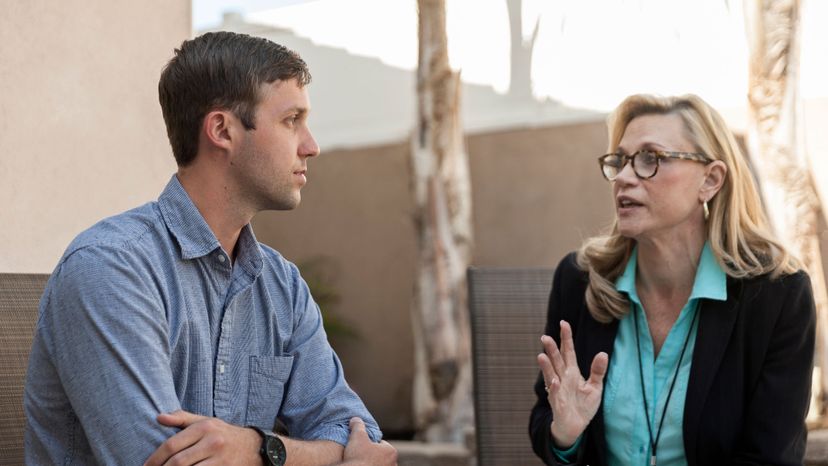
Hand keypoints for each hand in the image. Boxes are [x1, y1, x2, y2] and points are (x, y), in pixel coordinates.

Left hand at [143, 410, 261, 465]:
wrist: (255, 447)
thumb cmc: (224, 434)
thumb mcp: (206, 421)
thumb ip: (182, 419)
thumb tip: (158, 417)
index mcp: (204, 427)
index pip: (172, 444)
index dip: (155, 458)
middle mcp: (213, 441)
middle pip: (178, 462)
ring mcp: (220, 458)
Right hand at [340, 417, 396, 465]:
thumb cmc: (358, 457)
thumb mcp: (357, 436)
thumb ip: (358, 425)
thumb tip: (355, 419)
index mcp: (391, 451)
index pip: (380, 444)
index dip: (369, 443)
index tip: (362, 446)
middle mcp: (393, 464)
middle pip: (380, 455)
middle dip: (372, 454)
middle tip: (361, 455)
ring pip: (379, 464)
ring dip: (372, 463)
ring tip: (361, 463)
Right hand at [537, 320, 607, 447]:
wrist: (575, 426)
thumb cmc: (584, 405)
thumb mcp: (595, 387)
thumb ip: (598, 371)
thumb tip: (603, 353)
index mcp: (572, 372)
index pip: (568, 351)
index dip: (566, 338)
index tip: (564, 323)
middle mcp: (563, 378)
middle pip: (557, 360)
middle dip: (551, 349)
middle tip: (545, 336)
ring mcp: (558, 390)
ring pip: (551, 374)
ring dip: (546, 366)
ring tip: (541, 355)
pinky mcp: (558, 403)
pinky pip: (555, 394)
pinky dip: (554, 388)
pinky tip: (554, 381)